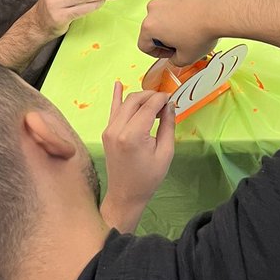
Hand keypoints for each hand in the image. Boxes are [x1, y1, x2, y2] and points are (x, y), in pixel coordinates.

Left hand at [100, 81, 175, 232]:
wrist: (125, 195)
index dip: (162, 99)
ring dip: (141, 98)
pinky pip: (113, 110)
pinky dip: (116, 96)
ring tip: (155, 103)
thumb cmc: (148, 178)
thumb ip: (168, 125)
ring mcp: (109, 129)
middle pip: (136, 100)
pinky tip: (118, 84)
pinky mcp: (107, 132)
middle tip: (165, 102)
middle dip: (152, 96)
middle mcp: (117, 129)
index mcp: (133, 135)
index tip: (172, 98)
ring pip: (125, 102)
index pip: (149, 106)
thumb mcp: (165, 153)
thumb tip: (170, 105)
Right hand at [137, 0, 222, 67]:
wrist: (220, 12)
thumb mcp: (186, 58)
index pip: (144, 44)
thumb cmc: (201, 34)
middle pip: (154, 25)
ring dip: (173, 19)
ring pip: (165, 11)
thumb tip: (175, 57)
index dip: (157, 53)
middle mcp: (154, 7)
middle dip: (165, 34)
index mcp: (150, 26)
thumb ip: (174, 61)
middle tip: (182, 41)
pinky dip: (184, 7)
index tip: (169, 53)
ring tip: (191, 25)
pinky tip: (197, 13)